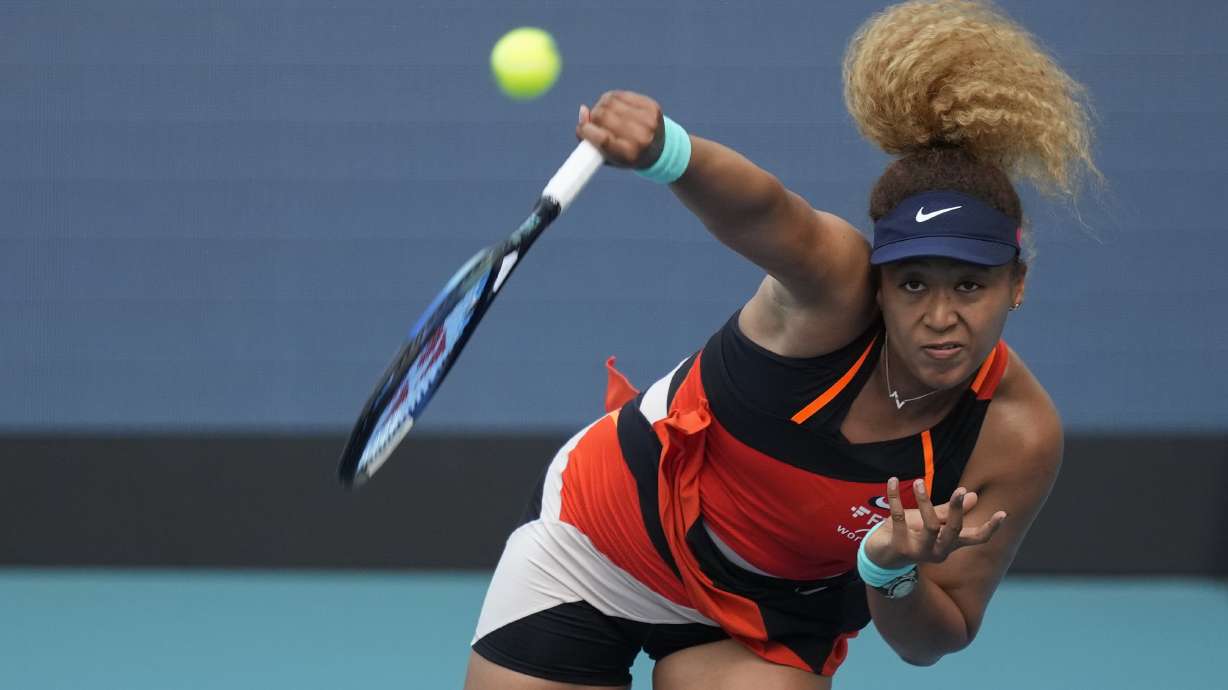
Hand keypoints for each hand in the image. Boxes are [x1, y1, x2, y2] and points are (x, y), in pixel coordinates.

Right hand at [576, 91, 665, 169]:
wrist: (659, 149)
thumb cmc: (626, 155)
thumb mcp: (607, 156)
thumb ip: (590, 139)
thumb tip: (583, 110)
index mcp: (630, 155)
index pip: (602, 138)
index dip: (586, 131)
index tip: (582, 129)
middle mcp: (641, 137)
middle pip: (603, 116)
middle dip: (593, 117)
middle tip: (594, 122)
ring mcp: (648, 119)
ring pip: (610, 101)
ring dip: (601, 106)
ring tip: (604, 114)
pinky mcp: (651, 106)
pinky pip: (621, 94)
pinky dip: (612, 99)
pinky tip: (614, 107)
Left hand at [863, 477, 1007, 569]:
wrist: (879, 554)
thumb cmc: (909, 535)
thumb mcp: (930, 522)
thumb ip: (948, 512)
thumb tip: (974, 496)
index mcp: (949, 544)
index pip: (975, 539)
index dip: (990, 528)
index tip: (1003, 513)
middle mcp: (938, 551)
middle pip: (954, 531)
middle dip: (958, 510)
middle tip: (961, 490)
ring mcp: (919, 552)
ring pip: (929, 526)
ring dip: (924, 501)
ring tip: (917, 482)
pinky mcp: (900, 548)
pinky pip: (899, 518)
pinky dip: (894, 498)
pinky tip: (891, 482)